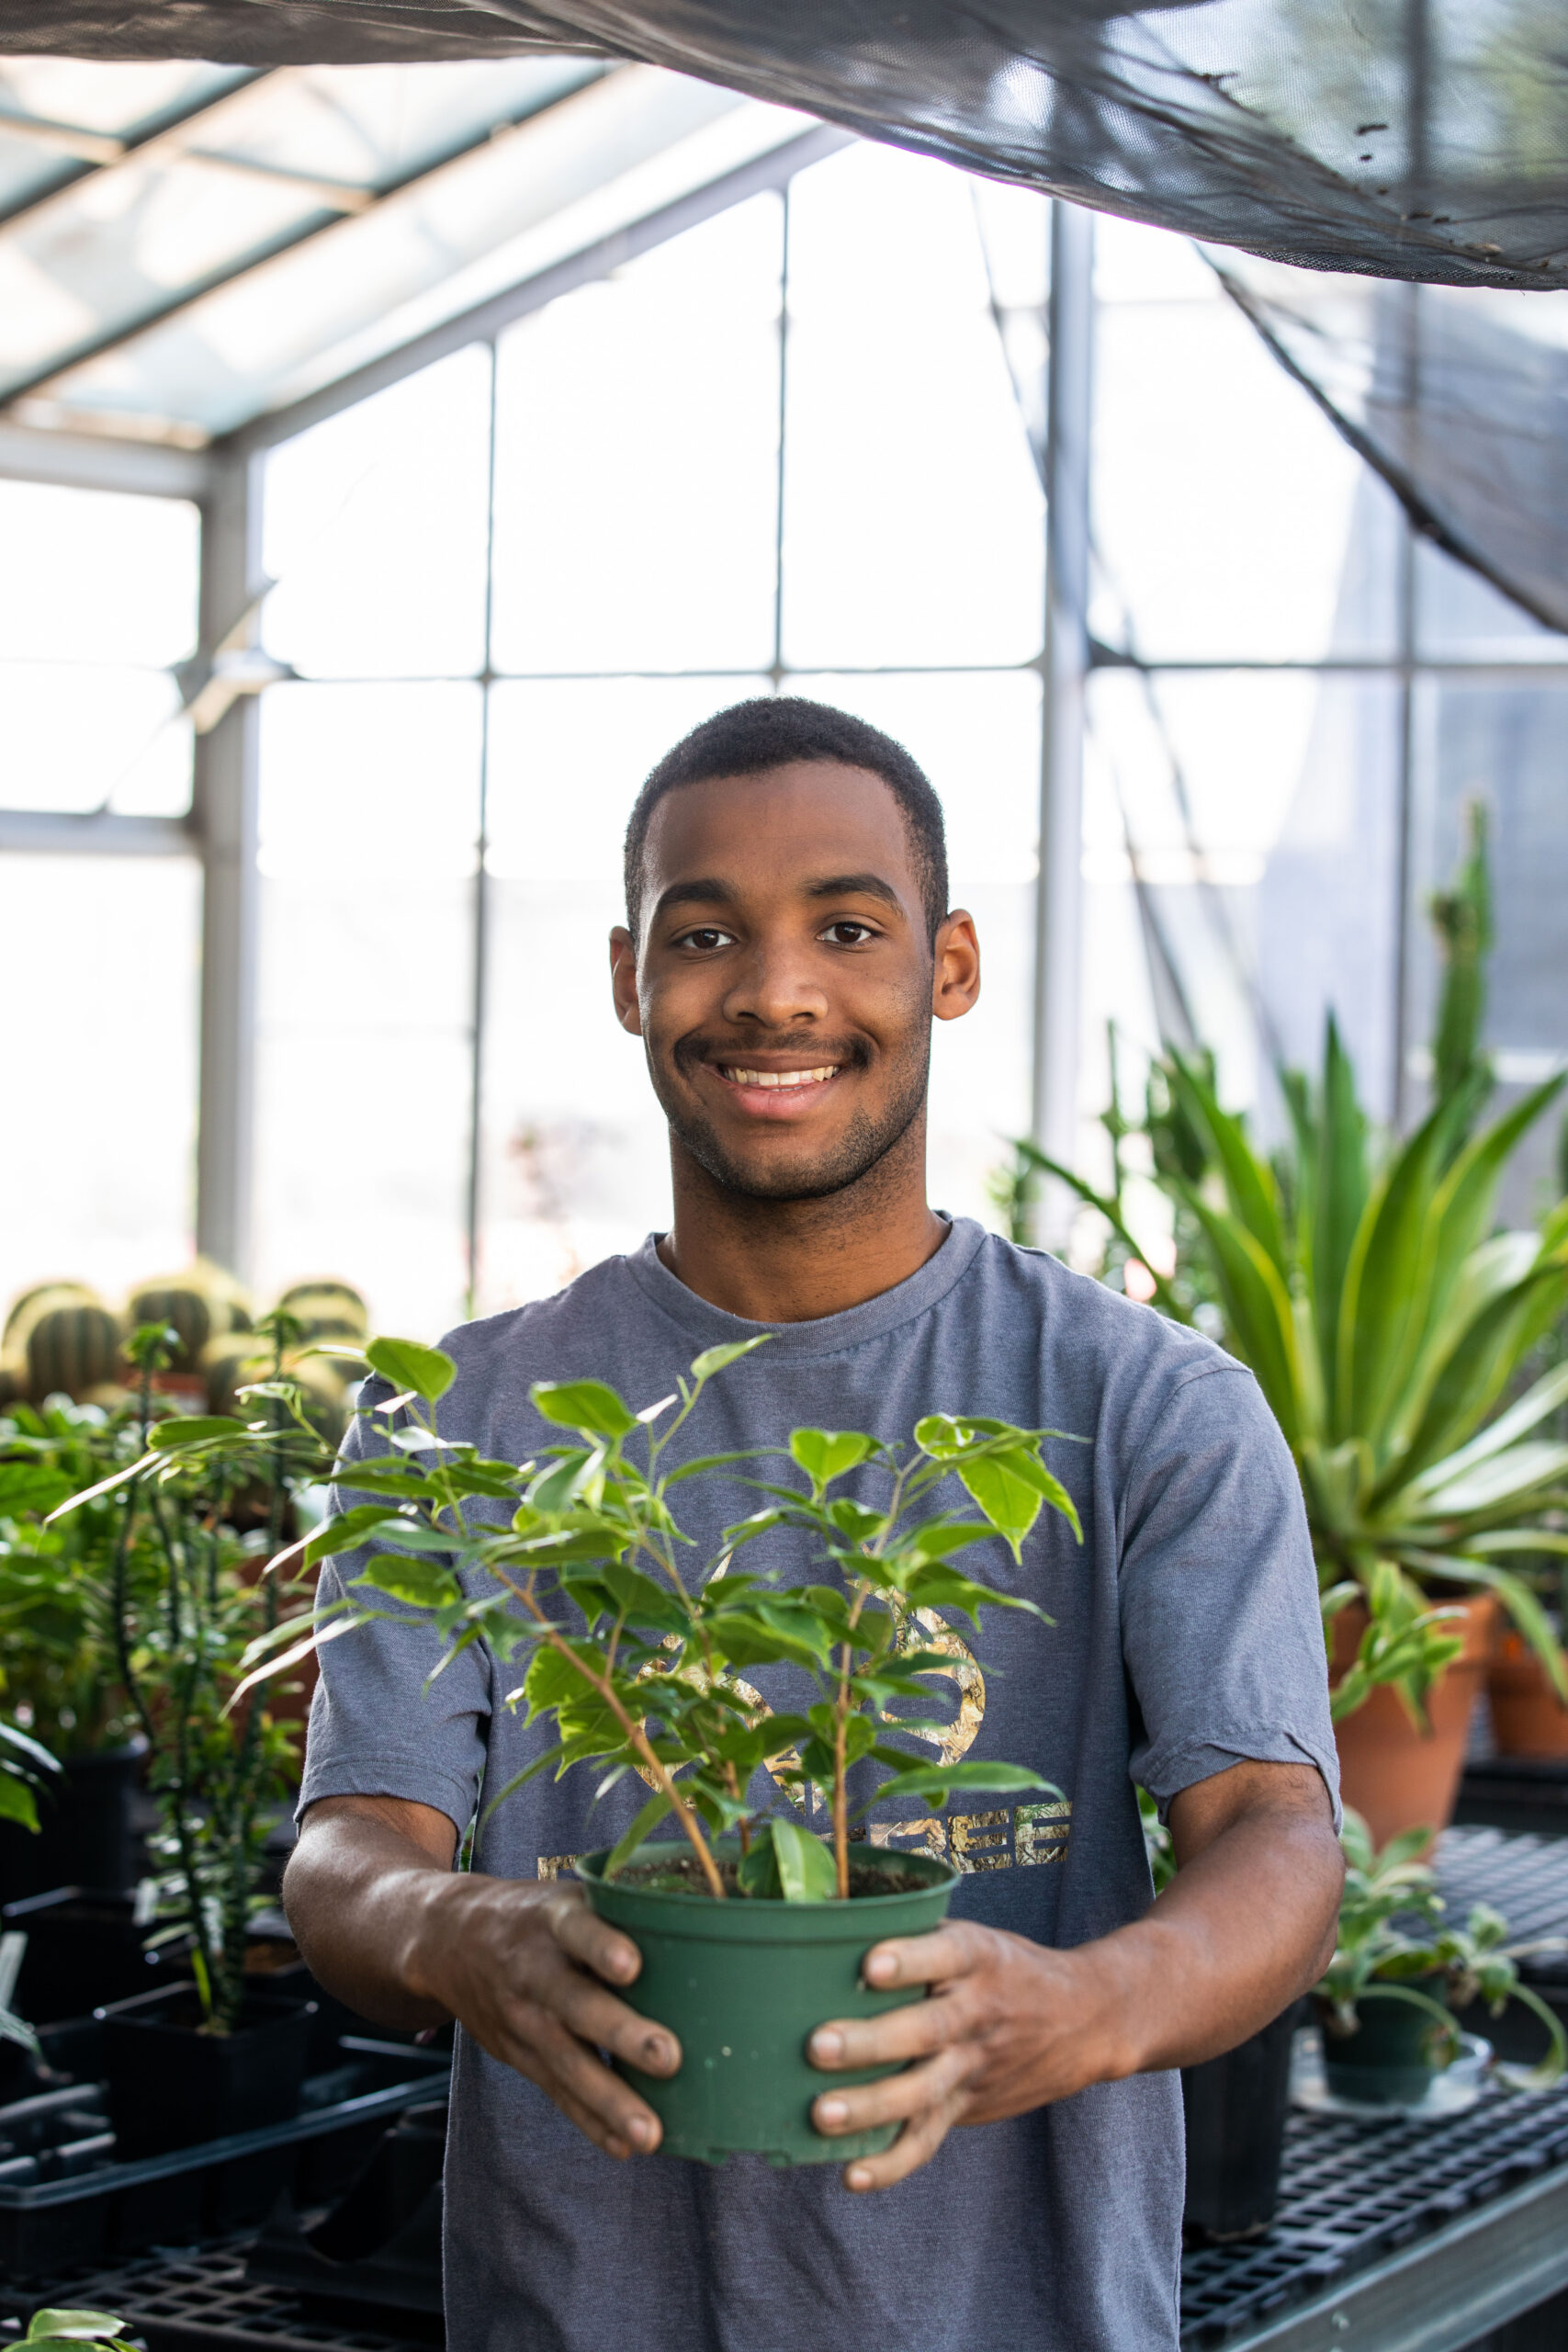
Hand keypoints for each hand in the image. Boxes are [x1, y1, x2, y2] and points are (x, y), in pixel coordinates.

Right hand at [406, 1871, 681, 2160]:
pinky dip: (589, 2121)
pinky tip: (623, 2146)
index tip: (632, 1966)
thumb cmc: (537, 1917)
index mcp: (552, 1920)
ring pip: (566, 2060)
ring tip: (649, 2133)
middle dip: (621, 2033)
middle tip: (668, 2056)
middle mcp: (534, 1969)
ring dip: (608, 2100)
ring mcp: (523, 2016)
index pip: (577, 1929)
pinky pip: (556, 2091)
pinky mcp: (518, 2054)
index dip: (602, 1945)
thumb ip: (620, 1913)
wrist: (450, 1941)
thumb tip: (706, 1932)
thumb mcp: (566, 1896)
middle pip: (576, 2003)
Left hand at [805, 1762, 1340, 2192]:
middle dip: (871, 2042)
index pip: (946, 1953)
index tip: (870, 1962)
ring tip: (821, 2113)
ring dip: (871, 2107)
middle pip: (925, 2030)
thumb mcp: (974, 1935)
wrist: (1091, 2018)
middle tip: (817, 2044)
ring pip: (923, 2091)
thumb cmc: (1003, 1967)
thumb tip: (819, 1916)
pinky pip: (929, 2139)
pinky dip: (891, 2162)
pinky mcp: (968, 2105)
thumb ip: (913, 1933)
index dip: (910, 1958)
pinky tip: (848, 2173)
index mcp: (980, 1957)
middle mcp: (978, 2011)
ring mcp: (975, 2065)